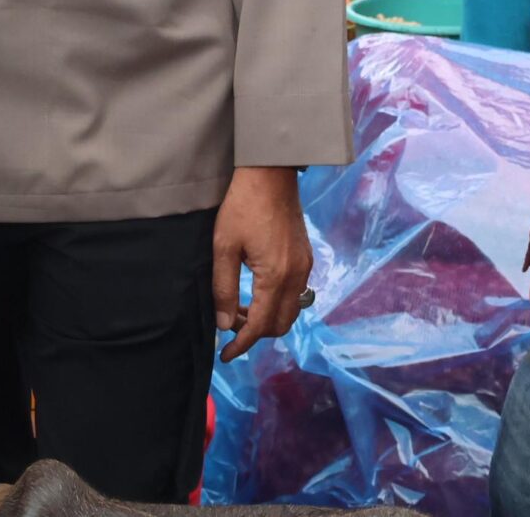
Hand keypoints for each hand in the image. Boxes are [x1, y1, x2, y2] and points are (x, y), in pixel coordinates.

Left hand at [212, 165, 312, 362]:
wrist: (271, 173)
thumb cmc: (242, 206)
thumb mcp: (224, 246)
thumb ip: (224, 288)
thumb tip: (224, 324)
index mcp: (276, 277)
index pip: (261, 325)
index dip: (242, 344)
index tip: (226, 354)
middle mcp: (297, 276)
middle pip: (281, 324)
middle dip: (255, 333)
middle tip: (229, 325)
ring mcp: (305, 267)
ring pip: (290, 311)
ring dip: (266, 318)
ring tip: (239, 309)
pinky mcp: (305, 257)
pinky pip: (295, 294)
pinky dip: (276, 302)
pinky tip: (255, 292)